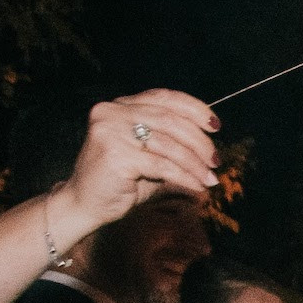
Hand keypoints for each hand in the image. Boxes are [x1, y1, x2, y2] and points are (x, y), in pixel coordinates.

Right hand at [44, 90, 219, 246]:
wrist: (87, 204)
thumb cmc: (122, 180)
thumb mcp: (150, 154)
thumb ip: (172, 141)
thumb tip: (211, 144)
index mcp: (121, 106)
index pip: (165, 98)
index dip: (195, 109)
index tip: (216, 126)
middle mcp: (113, 112)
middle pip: (171, 120)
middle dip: (200, 142)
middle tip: (216, 161)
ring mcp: (110, 132)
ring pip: (169, 144)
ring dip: (195, 164)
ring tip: (209, 179)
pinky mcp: (115, 155)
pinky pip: (162, 165)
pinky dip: (185, 177)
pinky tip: (196, 186)